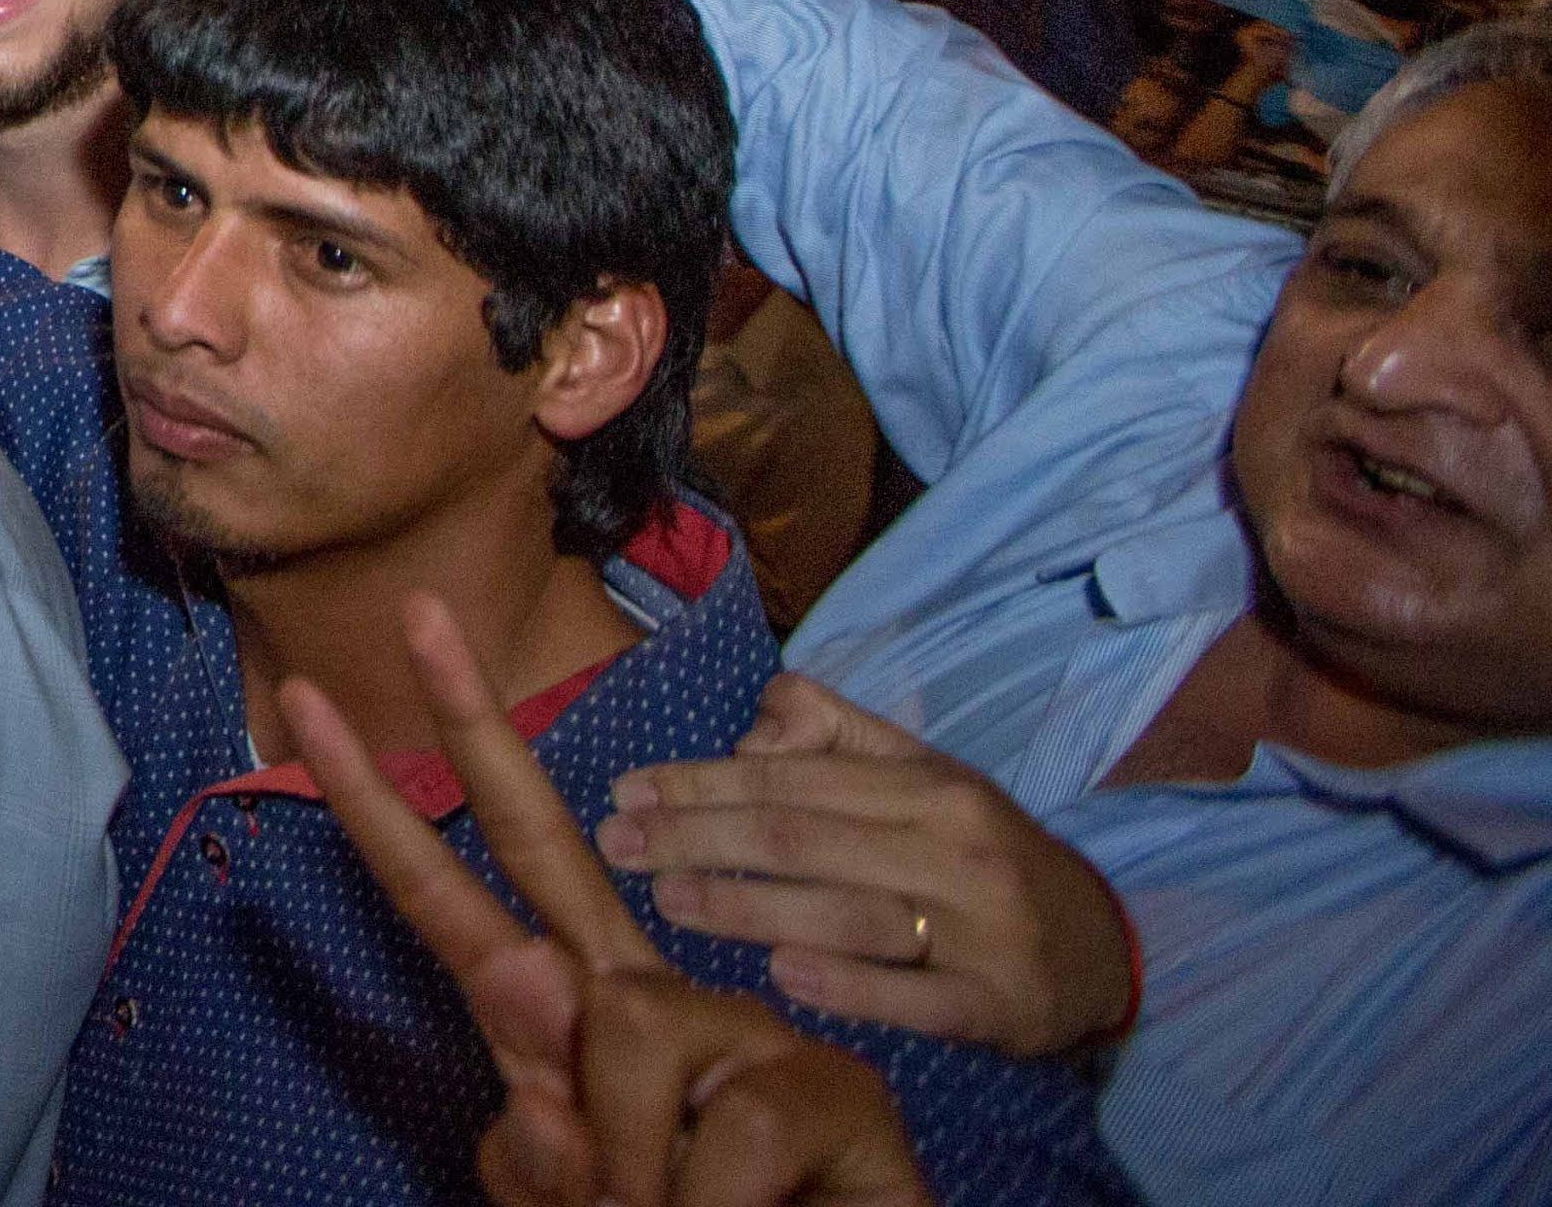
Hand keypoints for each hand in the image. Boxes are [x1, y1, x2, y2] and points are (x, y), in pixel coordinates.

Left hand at [290, 598, 935, 1206]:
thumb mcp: (580, 1202)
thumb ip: (535, 1146)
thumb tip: (522, 1003)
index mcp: (573, 1024)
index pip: (459, 900)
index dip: (380, 810)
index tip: (307, 710)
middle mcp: (650, 997)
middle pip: (547, 842)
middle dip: (475, 728)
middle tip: (417, 609)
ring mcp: (745, 1029)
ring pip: (623, 1033)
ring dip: (628, 1168)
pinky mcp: (834, 1085)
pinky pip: (720, 1133)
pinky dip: (703, 1201)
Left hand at [600, 676, 1139, 1056]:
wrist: (1101, 945)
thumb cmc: (980, 853)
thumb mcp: (923, 777)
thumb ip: (838, 735)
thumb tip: (758, 718)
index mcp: (926, 786)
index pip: (793, 778)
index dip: (702, 782)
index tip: (627, 792)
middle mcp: (953, 847)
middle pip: (804, 837)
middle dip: (700, 837)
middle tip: (619, 846)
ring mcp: (980, 928)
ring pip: (849, 911)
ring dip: (750, 905)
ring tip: (669, 899)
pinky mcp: (999, 1002)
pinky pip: (915, 996)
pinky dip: (849, 985)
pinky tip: (783, 975)